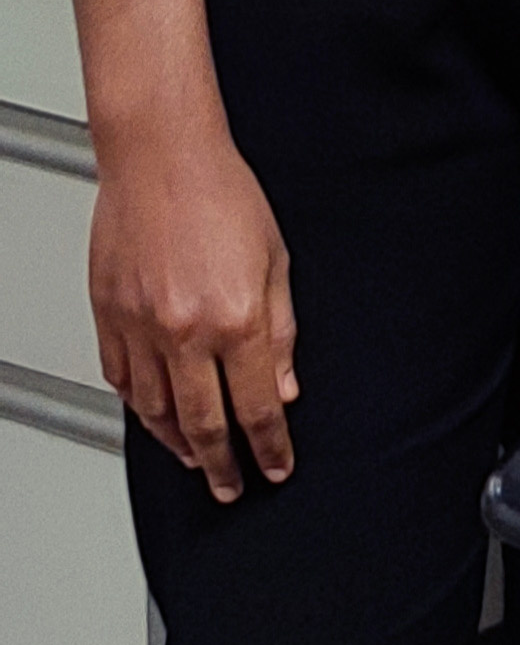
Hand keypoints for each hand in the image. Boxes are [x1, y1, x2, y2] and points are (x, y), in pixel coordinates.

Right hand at [89, 124, 297, 498]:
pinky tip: (152, 416)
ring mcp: (140, 328)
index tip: (275, 468)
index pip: (257, 408)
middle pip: (203, 424)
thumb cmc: (223, 194)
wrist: (162, 156)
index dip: (269, 447)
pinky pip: (122, 379)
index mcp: (237, 318)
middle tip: (230, 487)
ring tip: (194, 459)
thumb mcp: (277, 261)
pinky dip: (138, 406)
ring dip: (176, 444)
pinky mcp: (109, 316)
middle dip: (221, 466)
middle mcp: (185, 332)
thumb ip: (282, 331)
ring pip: (154, 411)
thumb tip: (284, 387)